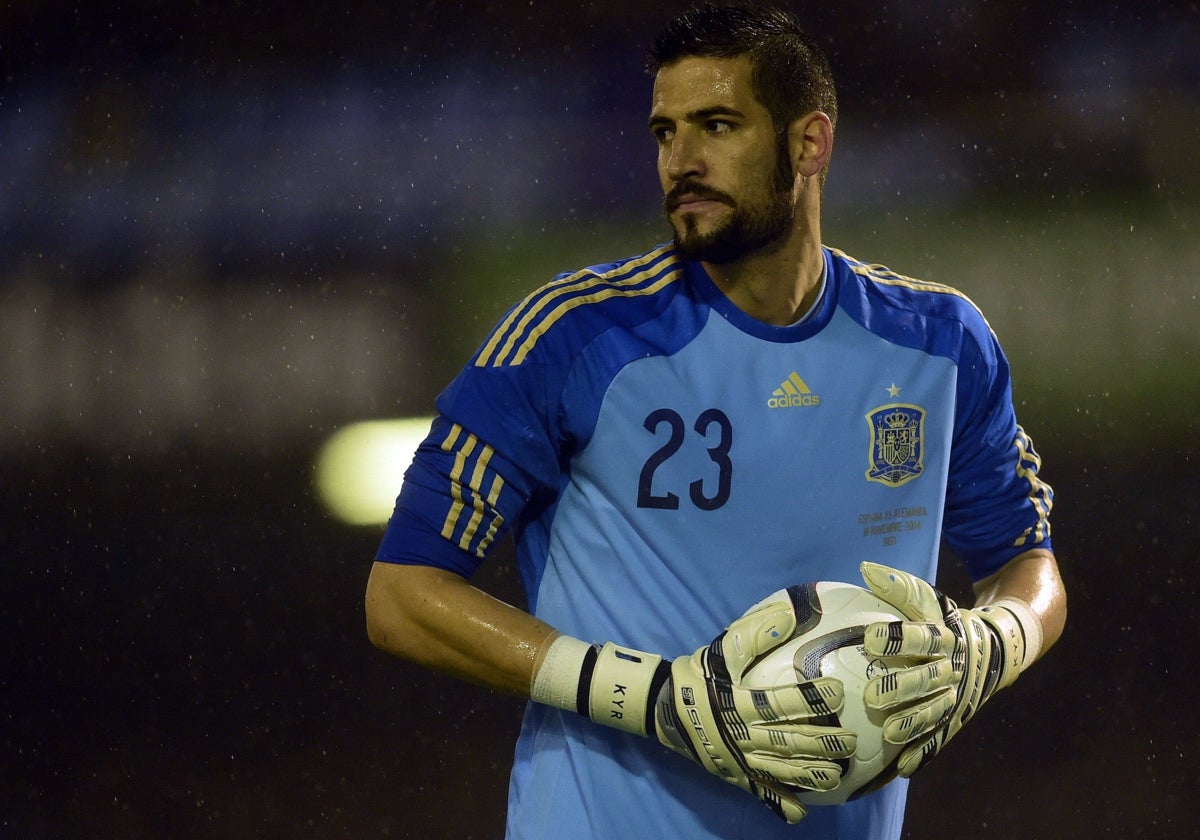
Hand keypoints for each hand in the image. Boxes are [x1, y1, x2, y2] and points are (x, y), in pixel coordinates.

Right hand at [581, 590, 857, 822]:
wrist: (663, 711)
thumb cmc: (697, 676)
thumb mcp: (718, 650)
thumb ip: (753, 634)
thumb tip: (789, 612)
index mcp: (734, 703)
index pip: (775, 702)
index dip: (807, 699)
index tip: (837, 692)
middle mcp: (737, 735)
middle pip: (783, 741)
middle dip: (819, 742)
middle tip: (850, 740)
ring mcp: (735, 760)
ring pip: (777, 769)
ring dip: (808, 773)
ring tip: (838, 775)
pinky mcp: (733, 775)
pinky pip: (758, 791)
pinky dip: (778, 803)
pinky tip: (801, 811)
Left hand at [857, 562, 1041, 776]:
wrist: (993, 650)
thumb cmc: (944, 621)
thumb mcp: (928, 601)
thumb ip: (898, 586)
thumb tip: (864, 568)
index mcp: (944, 637)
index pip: (922, 635)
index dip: (898, 636)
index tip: (870, 636)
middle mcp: (951, 669)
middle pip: (926, 678)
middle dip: (901, 687)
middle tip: (871, 696)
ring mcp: (954, 697)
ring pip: (934, 712)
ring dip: (912, 724)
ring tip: (888, 732)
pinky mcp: (953, 721)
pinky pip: (939, 739)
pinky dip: (923, 752)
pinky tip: (902, 766)